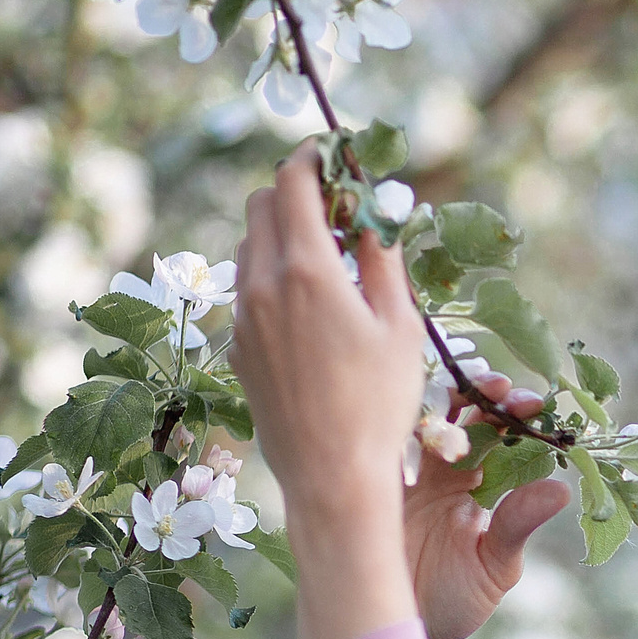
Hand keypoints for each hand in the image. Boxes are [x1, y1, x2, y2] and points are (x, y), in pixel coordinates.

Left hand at [232, 145, 424, 638]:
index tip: (336, 160)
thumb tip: (377, 211)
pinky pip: (248, 293)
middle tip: (337, 213)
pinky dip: (273, 282)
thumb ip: (382, 257)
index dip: (314, 160)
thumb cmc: (380, 405)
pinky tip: (311, 314)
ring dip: (283, 238)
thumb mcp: (400, 326)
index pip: (293, 182)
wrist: (333, 478)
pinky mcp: (237, 350)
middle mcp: (262, 285)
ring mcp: (242, 319)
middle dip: (295, 194)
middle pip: (261, 204)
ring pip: (250, 247)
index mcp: (306, 270)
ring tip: (328, 266)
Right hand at [403, 374, 573, 638]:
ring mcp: (403, 474)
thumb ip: (518, 525)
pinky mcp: (368, 483)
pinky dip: (392, 423)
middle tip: (496, 388)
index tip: (533, 404)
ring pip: (422, 420)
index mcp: (476, 485)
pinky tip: (408, 410)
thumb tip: (561, 490)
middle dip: (480, 394)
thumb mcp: (493, 566)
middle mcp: (441, 472)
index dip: (515, 414)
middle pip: (462, 415)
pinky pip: (378, 443)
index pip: (500, 435)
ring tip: (461, 391)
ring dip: (440, 400)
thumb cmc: (455, 602)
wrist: (402, 630)